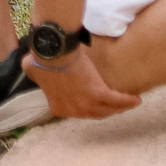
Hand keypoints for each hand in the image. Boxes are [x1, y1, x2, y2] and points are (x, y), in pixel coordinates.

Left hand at [24, 48, 139, 119]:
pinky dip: (127, 101)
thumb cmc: (43, 59)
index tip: (93, 101)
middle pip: (94, 113)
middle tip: (114, 105)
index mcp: (58, 108)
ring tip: (129, 103)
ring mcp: (87, 104)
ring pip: (108, 109)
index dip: (85, 106)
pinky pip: (116, 100)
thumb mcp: (31, 69)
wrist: (54, 53)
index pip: (75, 111)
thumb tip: (28, 66)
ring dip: (119, 108)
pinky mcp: (99, 93)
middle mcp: (74, 111)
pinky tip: (136, 99)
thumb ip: (33, 73)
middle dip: (105, 110)